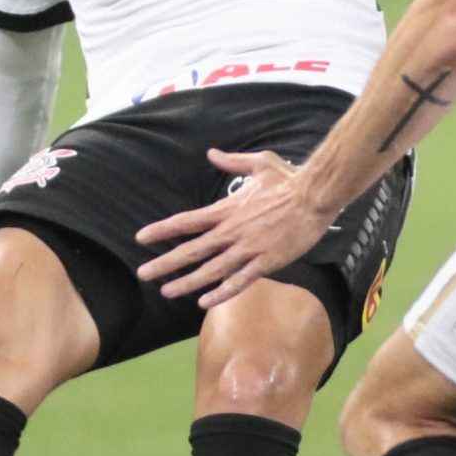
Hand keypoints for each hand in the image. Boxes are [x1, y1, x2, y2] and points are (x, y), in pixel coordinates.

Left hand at [134, 148, 337, 308]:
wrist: (315, 196)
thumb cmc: (288, 179)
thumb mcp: (258, 163)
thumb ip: (231, 162)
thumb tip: (212, 153)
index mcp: (226, 209)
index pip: (186, 221)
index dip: (162, 230)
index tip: (141, 238)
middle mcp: (231, 231)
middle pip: (191, 250)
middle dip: (165, 263)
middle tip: (143, 274)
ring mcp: (247, 249)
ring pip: (210, 270)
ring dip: (187, 282)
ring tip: (166, 291)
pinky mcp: (265, 262)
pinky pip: (239, 281)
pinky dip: (220, 293)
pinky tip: (204, 302)